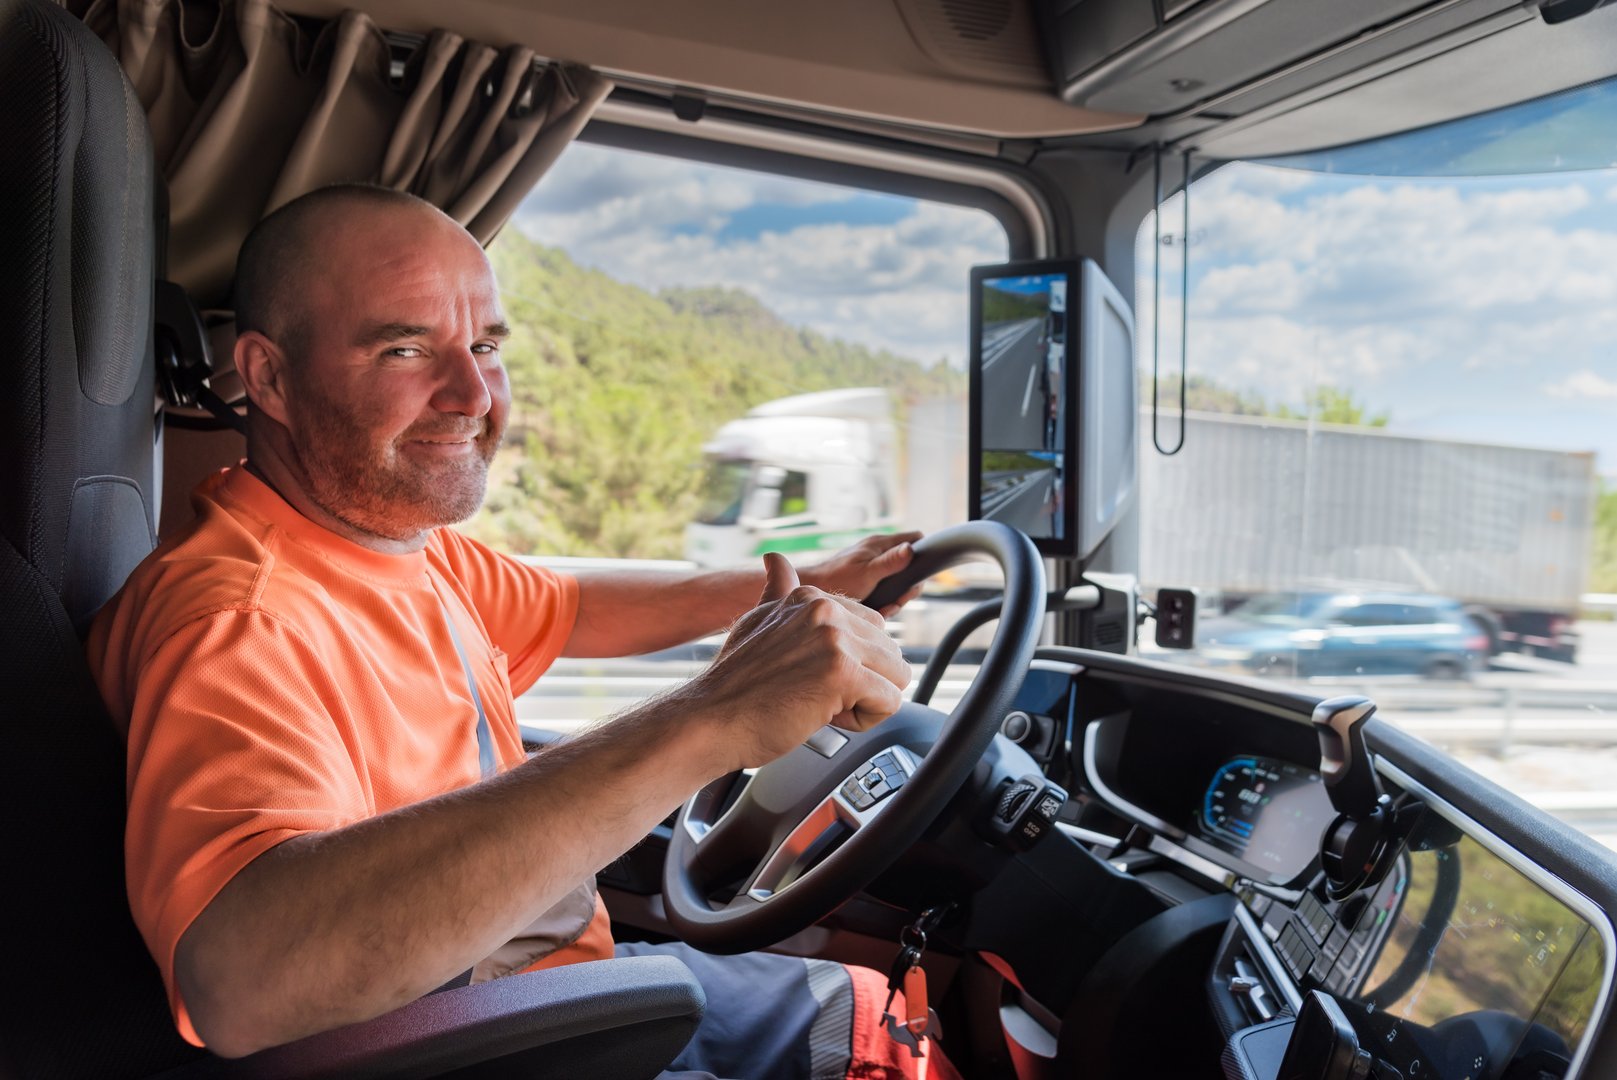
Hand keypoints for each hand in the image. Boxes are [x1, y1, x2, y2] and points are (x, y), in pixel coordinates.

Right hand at [693, 553, 911, 770]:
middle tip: (816, 695)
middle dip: (863, 683)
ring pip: (896, 677)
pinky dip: (864, 721)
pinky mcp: (843, 674)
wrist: (709, 721)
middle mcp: (825, 610)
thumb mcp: (756, 623)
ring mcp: (835, 639)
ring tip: (820, 705)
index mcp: (810, 597)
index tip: (813, 676)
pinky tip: (825, 718)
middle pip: (889, 653)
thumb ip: (778, 591)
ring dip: (865, 702)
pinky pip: (890, 702)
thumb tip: (775, 559)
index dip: (850, 663)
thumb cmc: (733, 686)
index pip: (872, 628)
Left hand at [802, 531, 924, 615]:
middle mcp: (879, 552)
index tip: (923, 573)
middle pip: (910, 565)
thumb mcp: (867, 573)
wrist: (812, 591)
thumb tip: (911, 549)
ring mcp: (874, 566)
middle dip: (909, 586)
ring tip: (885, 609)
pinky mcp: (868, 580)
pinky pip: (886, 590)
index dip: (925, 552)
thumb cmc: (837, 579)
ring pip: (899, 581)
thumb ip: (890, 562)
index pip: (914, 539)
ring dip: (896, 598)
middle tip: (899, 600)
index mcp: (880, 544)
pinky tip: (878, 611)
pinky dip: (885, 603)